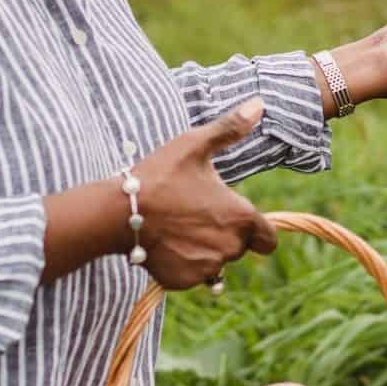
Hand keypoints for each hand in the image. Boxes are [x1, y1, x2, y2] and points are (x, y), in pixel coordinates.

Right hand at [130, 101, 279, 289]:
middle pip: (238, 249)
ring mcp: (206, 268)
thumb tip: (259, 104)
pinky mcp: (182, 281)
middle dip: (223, 236)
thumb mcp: (194, 145)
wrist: (119, 212)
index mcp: (241, 218)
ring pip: (214, 264)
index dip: (255, 230)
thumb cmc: (160, 175)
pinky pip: (191, 276)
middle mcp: (229, 248)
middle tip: (194, 216)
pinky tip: (165, 244)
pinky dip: (182, 264)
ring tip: (178, 229)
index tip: (233, 218)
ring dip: (203, 251)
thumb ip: (230, 129)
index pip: (267, 240)